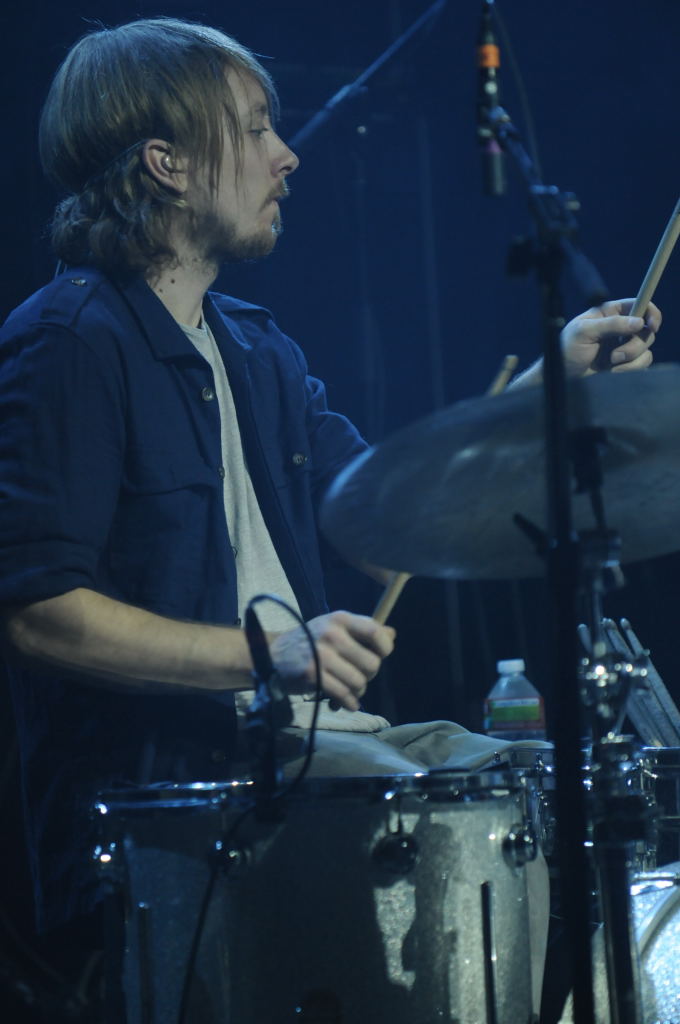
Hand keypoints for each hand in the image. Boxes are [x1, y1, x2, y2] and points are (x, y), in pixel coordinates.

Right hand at [269, 610, 394, 710]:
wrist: (272, 654)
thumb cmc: (310, 641)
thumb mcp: (334, 628)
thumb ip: (362, 631)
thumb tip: (392, 634)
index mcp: (340, 619)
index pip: (375, 631)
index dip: (385, 647)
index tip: (380, 655)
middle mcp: (332, 634)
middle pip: (372, 663)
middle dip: (369, 675)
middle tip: (358, 676)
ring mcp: (321, 655)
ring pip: (359, 682)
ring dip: (358, 692)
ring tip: (349, 690)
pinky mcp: (312, 675)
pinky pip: (343, 695)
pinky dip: (349, 703)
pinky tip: (346, 703)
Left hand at [561, 298, 660, 375]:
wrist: (562, 377)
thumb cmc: (567, 349)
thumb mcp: (584, 331)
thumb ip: (611, 324)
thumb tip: (639, 322)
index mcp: (611, 313)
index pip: (640, 304)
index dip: (651, 312)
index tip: (652, 325)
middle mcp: (621, 327)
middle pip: (647, 330)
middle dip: (635, 345)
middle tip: (615, 355)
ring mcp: (624, 345)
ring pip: (646, 348)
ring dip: (631, 359)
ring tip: (609, 364)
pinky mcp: (626, 363)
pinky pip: (642, 363)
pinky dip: (630, 369)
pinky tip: (613, 371)